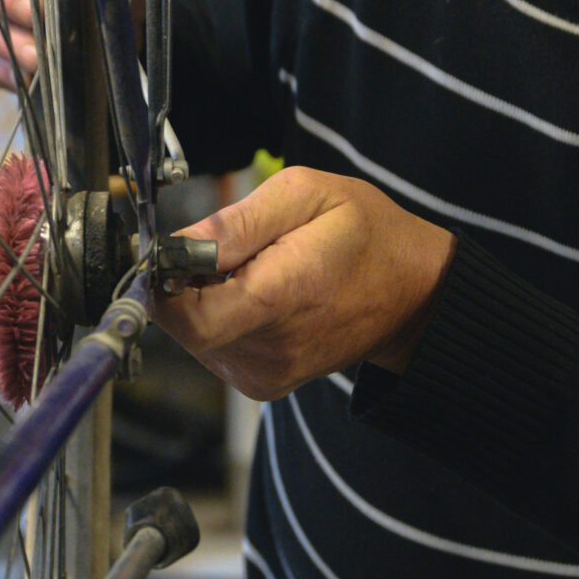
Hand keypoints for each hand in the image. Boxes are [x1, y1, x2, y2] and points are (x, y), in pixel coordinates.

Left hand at [152, 168, 455, 401]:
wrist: (413, 293)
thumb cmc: (366, 235)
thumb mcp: (307, 194)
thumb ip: (237, 220)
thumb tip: (177, 243)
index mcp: (280, 296)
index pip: (185, 315)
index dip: (165, 281)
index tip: (178, 250)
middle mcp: (270, 348)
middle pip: (183, 325)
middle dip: (187, 285)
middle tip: (229, 252)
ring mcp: (267, 373)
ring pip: (196, 337)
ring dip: (207, 301)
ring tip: (257, 272)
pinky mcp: (265, 384)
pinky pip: (216, 350)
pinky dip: (223, 320)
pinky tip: (260, 297)